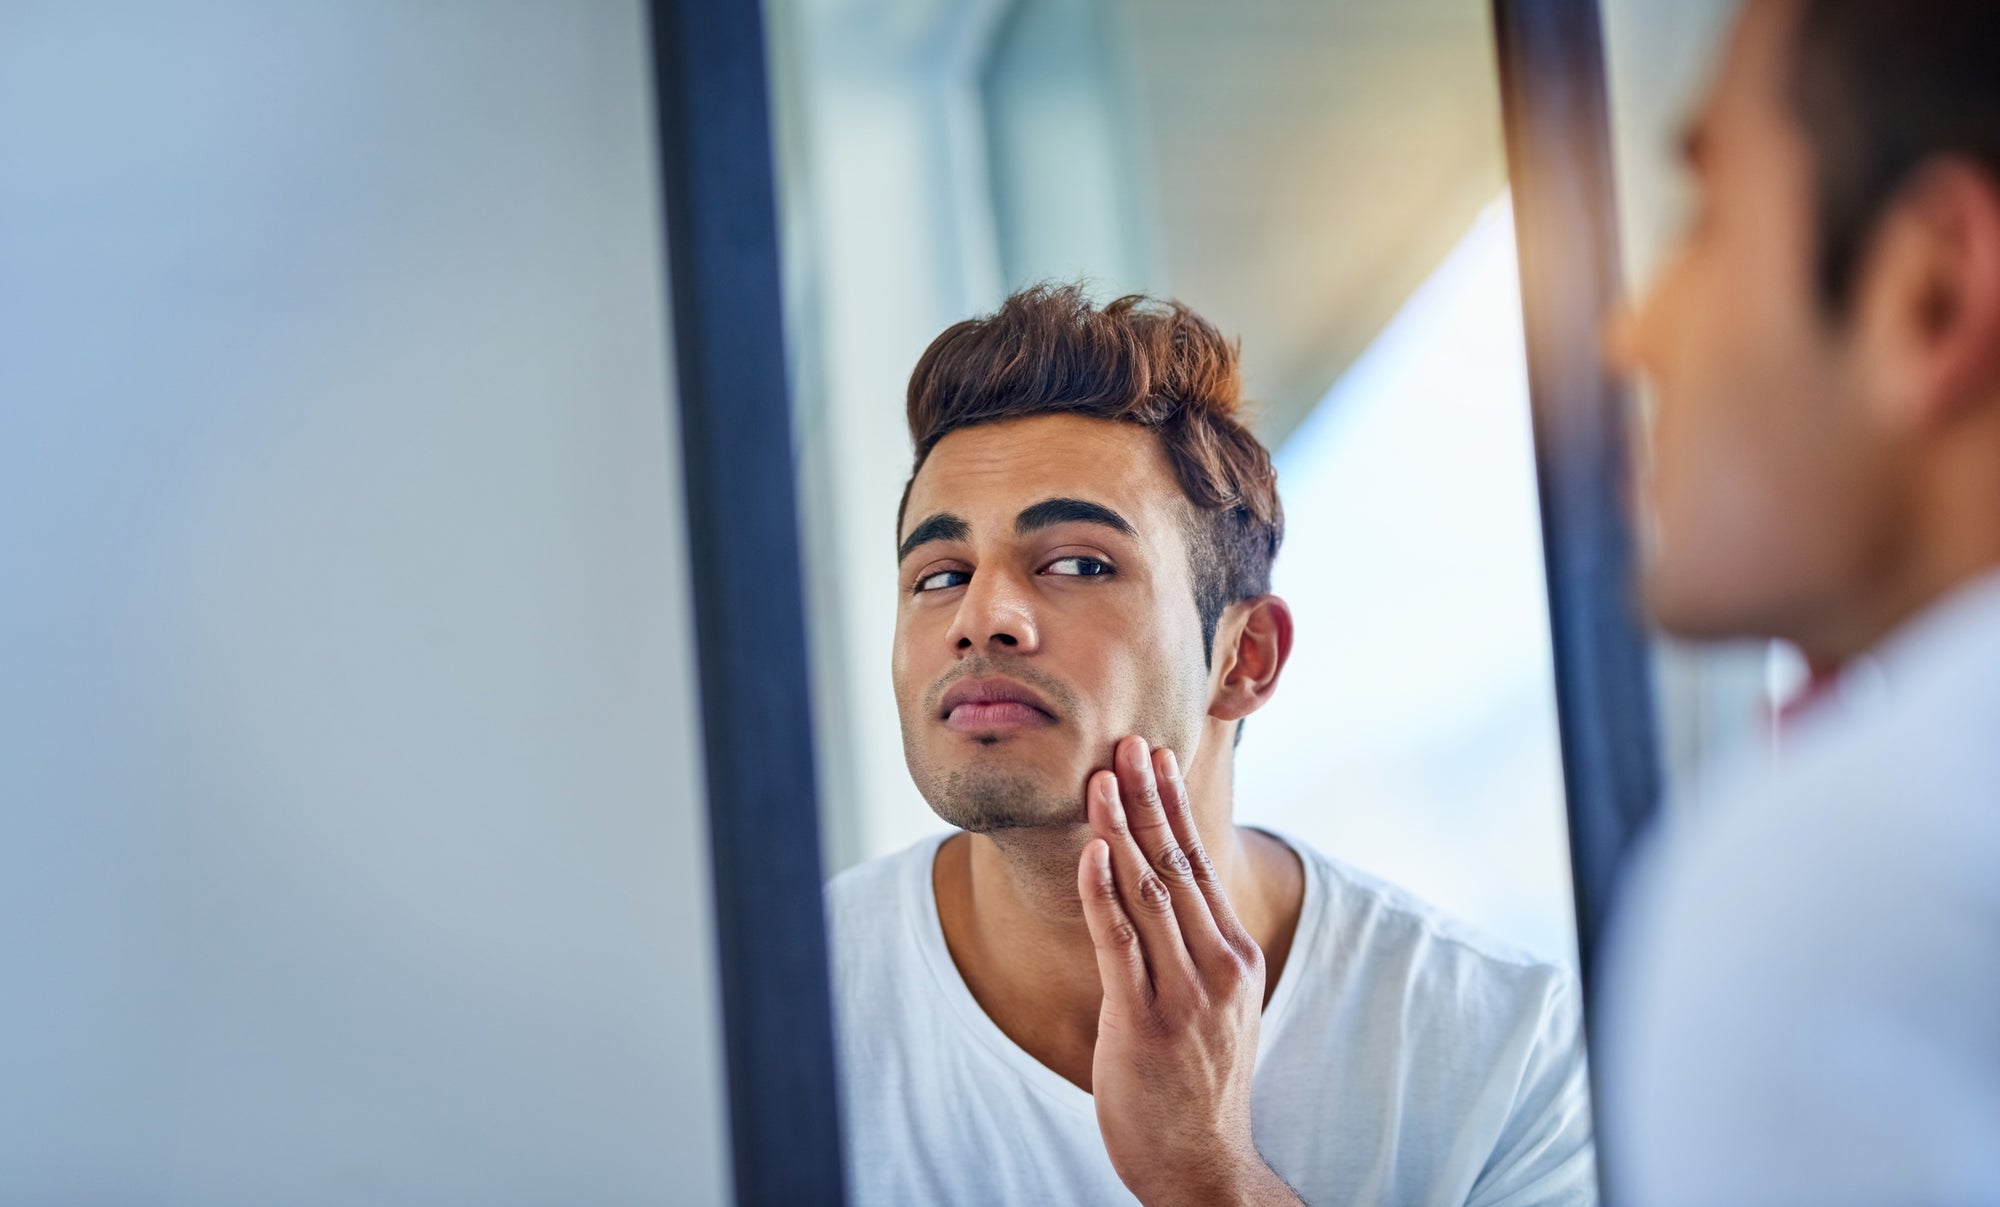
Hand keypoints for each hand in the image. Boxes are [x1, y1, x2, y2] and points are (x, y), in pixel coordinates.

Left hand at [1077, 736, 1303, 1206]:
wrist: (1202, 1161)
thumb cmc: (1198, 1080)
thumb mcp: (1214, 1003)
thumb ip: (1195, 947)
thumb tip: (1166, 888)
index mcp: (1233, 955)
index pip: (1199, 862)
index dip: (1172, 806)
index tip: (1154, 757)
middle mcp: (1216, 966)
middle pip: (1176, 863)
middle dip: (1146, 799)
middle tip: (1125, 743)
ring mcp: (1183, 994)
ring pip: (1147, 892)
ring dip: (1121, 829)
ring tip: (1100, 778)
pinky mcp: (1143, 1022)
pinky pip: (1119, 944)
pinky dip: (1103, 892)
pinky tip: (1092, 851)